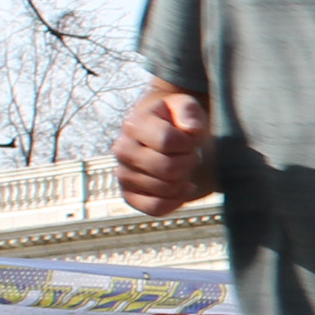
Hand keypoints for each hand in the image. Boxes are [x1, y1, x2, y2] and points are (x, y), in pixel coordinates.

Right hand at [113, 88, 215, 214]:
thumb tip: (192, 129)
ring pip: (165, 190)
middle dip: (188, 162)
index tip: (190, 138)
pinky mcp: (129, 194)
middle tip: (189, 154)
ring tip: (182, 166)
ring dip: (183, 180)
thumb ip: (189, 111)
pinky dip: (175, 202)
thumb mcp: (184, 105)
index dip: (188, 142)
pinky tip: (184, 188)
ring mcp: (123, 174)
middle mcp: (122, 150)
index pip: (168, 141)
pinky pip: (155, 208)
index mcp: (133, 125)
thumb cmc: (175, 119)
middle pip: (168, 168)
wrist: (160, 132)